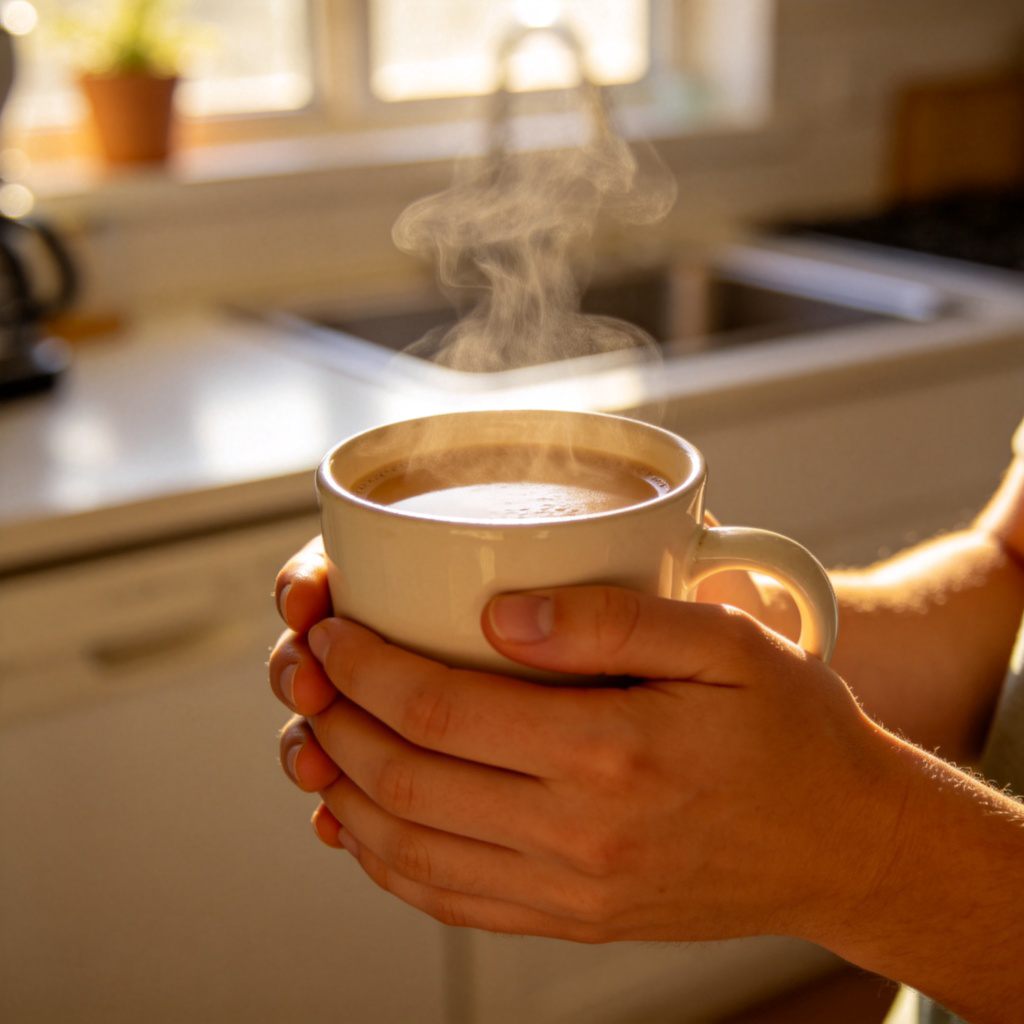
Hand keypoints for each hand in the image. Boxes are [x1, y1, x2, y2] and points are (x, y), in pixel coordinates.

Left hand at [269, 549, 902, 945]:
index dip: (365, 667)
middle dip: (333, 718)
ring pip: (410, 851)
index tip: (332, 628)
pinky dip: (386, 863)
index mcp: (610, 753)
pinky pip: (450, 902)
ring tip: (311, 737)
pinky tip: (360, 823)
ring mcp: (572, 890)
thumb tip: (499, 615)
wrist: (844, 843)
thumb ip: (609, 621)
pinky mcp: (574, 918)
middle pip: (406, 781)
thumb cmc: (790, 731)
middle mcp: (580, 835)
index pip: (440, 711)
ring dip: (342, 790)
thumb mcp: (723, 642)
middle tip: (304, 672)